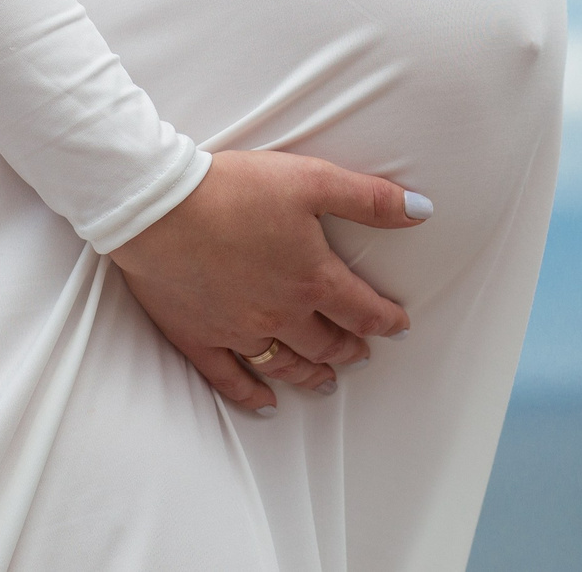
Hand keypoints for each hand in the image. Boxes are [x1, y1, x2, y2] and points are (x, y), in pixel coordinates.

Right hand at [107, 149, 431, 413]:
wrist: (160, 207)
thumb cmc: (234, 189)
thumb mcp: (312, 180)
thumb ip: (369, 199)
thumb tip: (421, 211)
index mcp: (311, 277)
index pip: (361, 309)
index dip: (385, 319)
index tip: (397, 326)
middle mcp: (279, 313)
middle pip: (326, 342)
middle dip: (349, 348)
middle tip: (361, 354)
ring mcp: (237, 330)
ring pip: (285, 364)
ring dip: (311, 375)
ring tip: (326, 381)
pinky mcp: (198, 336)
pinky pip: (230, 378)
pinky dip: (250, 394)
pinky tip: (264, 402)